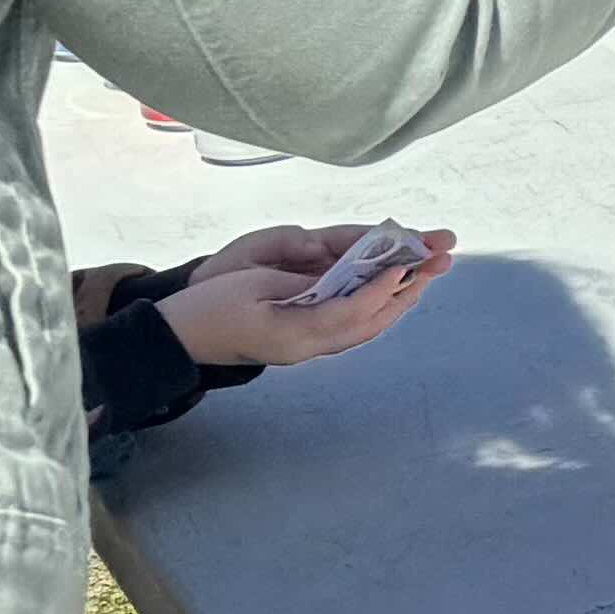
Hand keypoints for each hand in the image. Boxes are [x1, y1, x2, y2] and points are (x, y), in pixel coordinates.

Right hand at [160, 221, 454, 370]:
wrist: (178, 340)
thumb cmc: (208, 306)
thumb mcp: (254, 284)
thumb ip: (302, 281)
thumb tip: (347, 273)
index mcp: (293, 334)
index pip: (351, 312)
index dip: (381, 287)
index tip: (404, 264)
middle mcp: (307, 348)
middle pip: (368, 324)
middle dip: (405, 292)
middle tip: (436, 264)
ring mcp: (305, 350)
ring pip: (364, 329)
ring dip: (395, 301)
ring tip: (424, 274)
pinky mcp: (302, 344)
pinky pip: (349, 329)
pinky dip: (373, 308)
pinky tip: (388, 290)